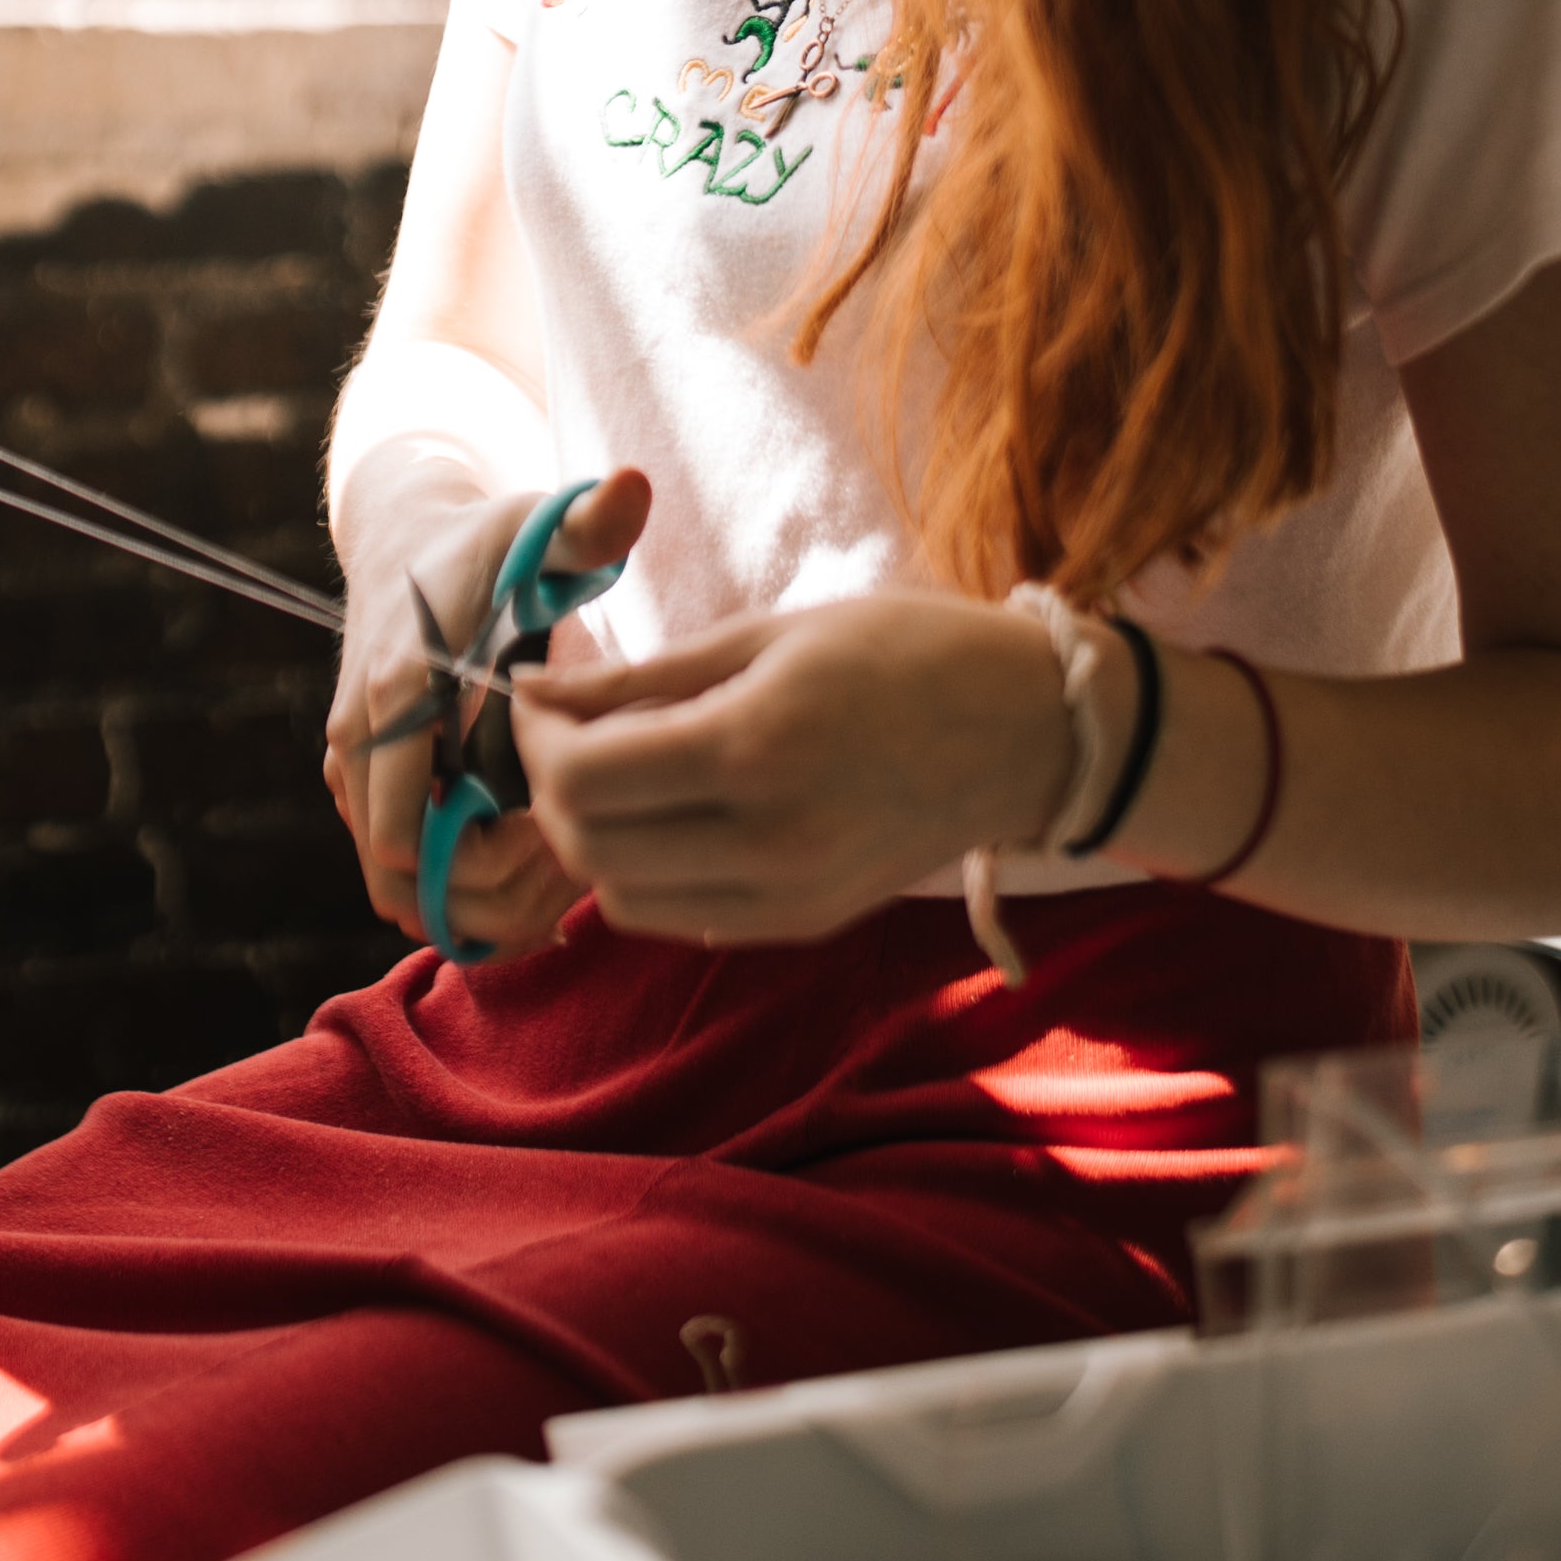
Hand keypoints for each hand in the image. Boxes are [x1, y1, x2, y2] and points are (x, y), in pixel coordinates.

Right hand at [323, 467, 648, 955]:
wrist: (408, 547)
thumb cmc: (488, 547)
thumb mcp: (536, 523)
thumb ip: (588, 519)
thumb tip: (633, 486)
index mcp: (398, 692)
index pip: (410, 828)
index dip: (496, 851)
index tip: (567, 820)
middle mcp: (359, 745)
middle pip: (412, 881)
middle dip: (503, 888)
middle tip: (582, 848)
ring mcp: (354, 778)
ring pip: (405, 898)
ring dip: (489, 902)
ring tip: (567, 859)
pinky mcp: (365, 798)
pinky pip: (406, 888)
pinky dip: (471, 900)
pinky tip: (542, 868)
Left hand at [513, 591, 1074, 943]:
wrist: (1026, 731)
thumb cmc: (905, 651)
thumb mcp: (769, 635)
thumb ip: (645, 677)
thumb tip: (535, 689)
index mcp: (756, 747)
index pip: (587, 775)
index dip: (534, 737)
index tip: (535, 695)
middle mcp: (768, 841)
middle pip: (590, 846)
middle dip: (549, 788)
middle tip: (559, 730)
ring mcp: (788, 898)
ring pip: (622, 898)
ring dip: (591, 837)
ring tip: (609, 770)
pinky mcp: (805, 925)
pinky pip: (681, 916)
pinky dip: (645, 873)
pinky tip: (668, 811)